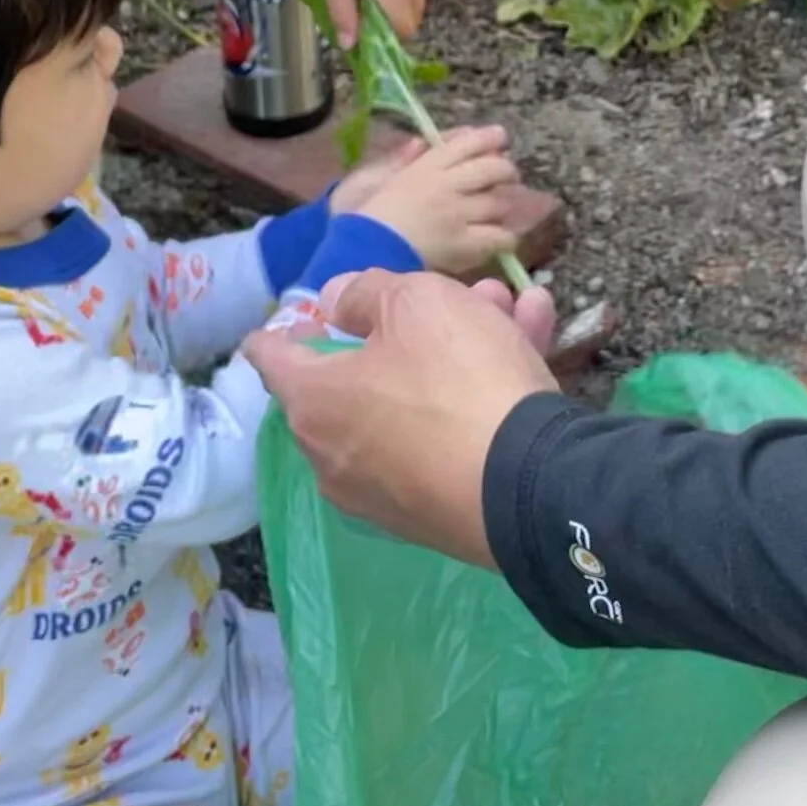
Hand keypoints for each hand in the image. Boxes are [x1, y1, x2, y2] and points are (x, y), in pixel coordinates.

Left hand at [244, 270, 557, 564]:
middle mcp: (336, 454)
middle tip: (447, 295)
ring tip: (514, 308)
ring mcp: (384, 491)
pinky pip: (446, 434)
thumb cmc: (456, 380)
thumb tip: (335, 305)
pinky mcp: (434, 512)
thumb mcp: (415, 303)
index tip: (282, 322)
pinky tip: (535, 342)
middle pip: (360, 374)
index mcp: (314, 401)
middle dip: (407, 325)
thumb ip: (366, 293)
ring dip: (461, 348)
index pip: (272, 359)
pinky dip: (478, 392)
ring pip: (416, 398)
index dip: (278, 331)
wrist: (530, 485)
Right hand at [346, 125, 524, 276]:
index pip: (467, 143)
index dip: (489, 137)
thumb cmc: (368, 213)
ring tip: (504, 208)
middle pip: (492, 169)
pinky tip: (501, 238)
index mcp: (427, 166)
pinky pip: (498, 237)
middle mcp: (447, 185)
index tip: (500, 137)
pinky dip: (505, 237)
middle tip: (508, 177)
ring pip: (499, 202)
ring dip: (506, 203)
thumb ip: (405, 157)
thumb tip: (422, 142)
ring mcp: (457, 215)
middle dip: (506, 170)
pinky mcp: (462, 244)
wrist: (361, 249)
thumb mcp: (383, 175)